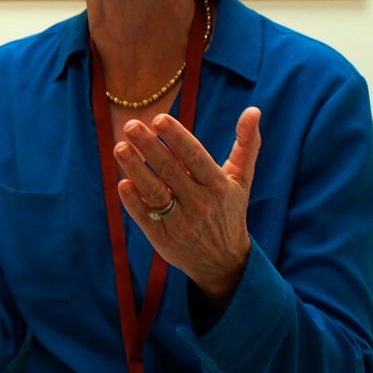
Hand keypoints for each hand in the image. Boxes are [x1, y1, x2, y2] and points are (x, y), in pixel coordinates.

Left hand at [114, 106, 261, 310]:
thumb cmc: (229, 211)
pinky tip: (121, 182)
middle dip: (150, 146)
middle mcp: (200, 204)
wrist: (224, 262)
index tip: (159, 118)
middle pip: (171, 171)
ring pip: (154, 192)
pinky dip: (133, 200)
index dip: (177, 137)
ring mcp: (180, 222)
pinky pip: (144, 216)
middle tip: (131, 125)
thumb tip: (254, 110)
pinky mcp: (162, 238)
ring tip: (119, 147)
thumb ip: (246, 145)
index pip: (195, 157)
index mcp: (219, 186)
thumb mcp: (241, 180)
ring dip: (135, 169)